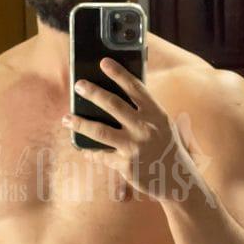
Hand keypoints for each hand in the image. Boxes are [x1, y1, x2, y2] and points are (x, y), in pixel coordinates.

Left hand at [62, 57, 202, 201]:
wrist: (177, 181)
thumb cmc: (166, 148)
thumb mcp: (162, 126)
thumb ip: (143, 113)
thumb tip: (111, 100)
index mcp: (156, 114)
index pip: (135, 88)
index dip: (119, 73)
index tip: (104, 62)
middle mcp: (145, 128)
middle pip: (113, 105)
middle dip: (93, 93)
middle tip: (78, 85)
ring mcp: (134, 147)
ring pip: (100, 131)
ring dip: (79, 123)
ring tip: (66, 118)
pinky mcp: (126, 165)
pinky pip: (101, 155)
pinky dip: (90, 152)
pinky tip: (82, 148)